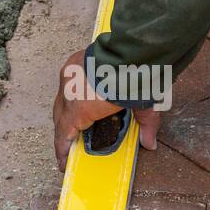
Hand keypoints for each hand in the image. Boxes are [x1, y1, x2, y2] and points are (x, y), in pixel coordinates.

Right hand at [52, 49, 162, 170]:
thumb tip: (150, 143)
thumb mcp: (143, 106)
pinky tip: (79, 99)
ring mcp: (68, 76)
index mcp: (80, 109)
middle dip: (64, 133)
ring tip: (74, 123)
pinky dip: (71, 95)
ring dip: (66, 113)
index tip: (63, 163)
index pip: (63, 135)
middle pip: (59, 119)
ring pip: (61, 100)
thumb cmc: (134, 78)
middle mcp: (69, 93)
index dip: (61, 151)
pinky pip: (66, 84)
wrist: (133, 47)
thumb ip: (145, 126)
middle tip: (69, 145)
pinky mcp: (72, 63)